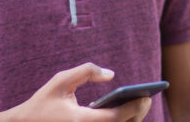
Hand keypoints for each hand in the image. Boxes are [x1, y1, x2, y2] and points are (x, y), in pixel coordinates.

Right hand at [11, 63, 151, 121]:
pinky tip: (124, 112)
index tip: (146, 96)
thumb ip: (86, 71)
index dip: (133, 107)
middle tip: (146, 98)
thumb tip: (111, 74)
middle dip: (137, 114)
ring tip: (139, 104)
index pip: (114, 117)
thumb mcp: (60, 80)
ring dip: (129, 120)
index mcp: (80, 120)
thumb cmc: (42, 102)